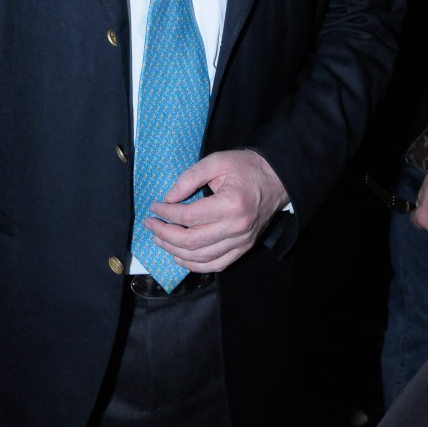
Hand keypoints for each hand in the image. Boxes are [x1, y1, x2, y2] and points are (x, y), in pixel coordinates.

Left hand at [145, 149, 288, 272]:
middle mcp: (237, 228)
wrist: (277, 179)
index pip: (189, 216)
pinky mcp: (243, 248)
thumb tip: (168, 197)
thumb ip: (190, 177)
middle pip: (192, 241)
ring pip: (201, 258)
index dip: (167, 213)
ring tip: (159, 239)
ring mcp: (241, 242)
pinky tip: (179, 256)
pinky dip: (194, 265)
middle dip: (165, 234)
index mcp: (230, 205)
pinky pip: (216, 265)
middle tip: (150, 224)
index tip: (154, 206)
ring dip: (175, 251)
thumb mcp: (217, 161)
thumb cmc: (246, 167)